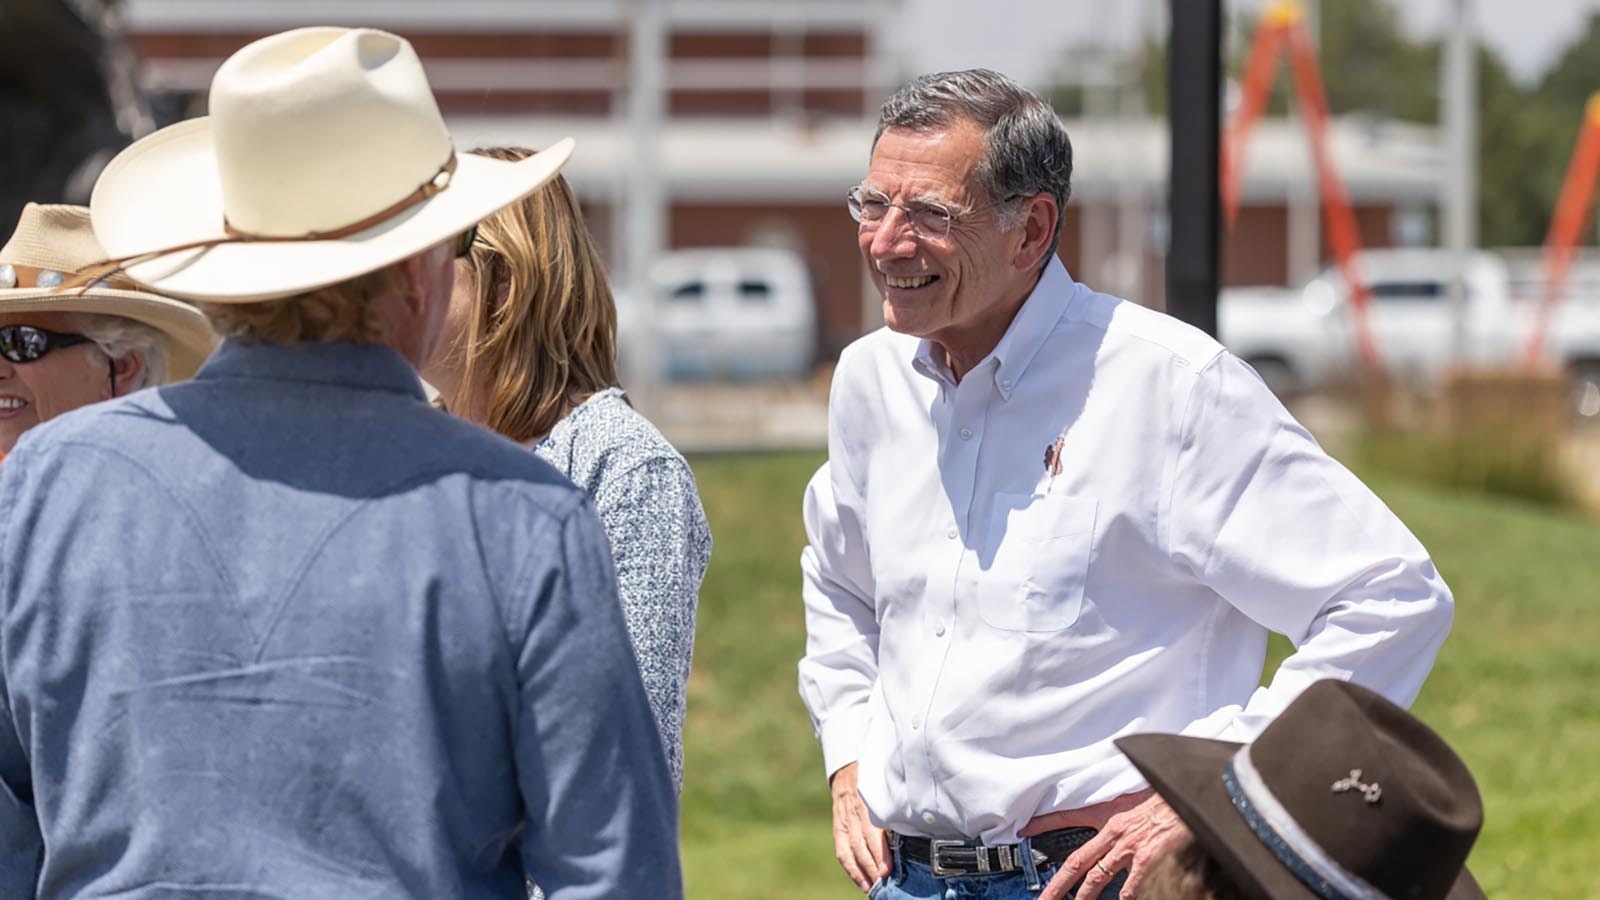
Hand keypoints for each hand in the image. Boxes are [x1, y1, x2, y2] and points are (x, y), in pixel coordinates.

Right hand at [830, 762, 890, 892]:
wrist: (847, 772)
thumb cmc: (875, 781)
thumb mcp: (886, 788)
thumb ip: (896, 806)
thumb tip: (916, 826)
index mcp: (868, 801)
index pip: (872, 830)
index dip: (879, 852)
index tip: (887, 869)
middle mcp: (854, 812)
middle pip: (860, 844)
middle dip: (872, 866)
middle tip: (883, 883)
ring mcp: (843, 821)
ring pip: (850, 850)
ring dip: (862, 871)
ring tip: (872, 887)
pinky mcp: (838, 828)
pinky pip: (841, 851)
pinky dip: (851, 868)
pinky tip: (861, 881)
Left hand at [1035, 793, 1190, 899]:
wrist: (1188, 796)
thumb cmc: (1165, 803)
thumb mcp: (1134, 805)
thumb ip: (1118, 822)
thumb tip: (1110, 835)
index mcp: (1108, 818)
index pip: (1067, 818)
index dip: (1042, 824)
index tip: (1022, 831)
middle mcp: (1113, 834)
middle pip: (1076, 861)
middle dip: (1056, 884)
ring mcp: (1129, 848)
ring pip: (1097, 878)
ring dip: (1083, 897)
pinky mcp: (1147, 859)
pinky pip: (1130, 886)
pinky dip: (1125, 897)